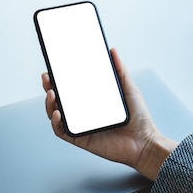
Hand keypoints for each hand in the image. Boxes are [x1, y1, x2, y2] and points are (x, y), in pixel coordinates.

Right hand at [42, 48, 176, 180]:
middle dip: (49, 88)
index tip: (53, 67)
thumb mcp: (129, 89)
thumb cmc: (139, 119)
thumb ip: (120, 70)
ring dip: (49, 104)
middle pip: (59, 100)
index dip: (59, 79)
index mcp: (92, 101)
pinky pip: (61, 131)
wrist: (144, 142)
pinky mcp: (80, 139)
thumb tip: (112, 51)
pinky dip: (55, 122)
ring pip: (56, 115)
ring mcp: (80, 126)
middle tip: (47, 78)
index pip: (71, 88)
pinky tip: (58, 113)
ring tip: (51, 93)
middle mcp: (84, 113)